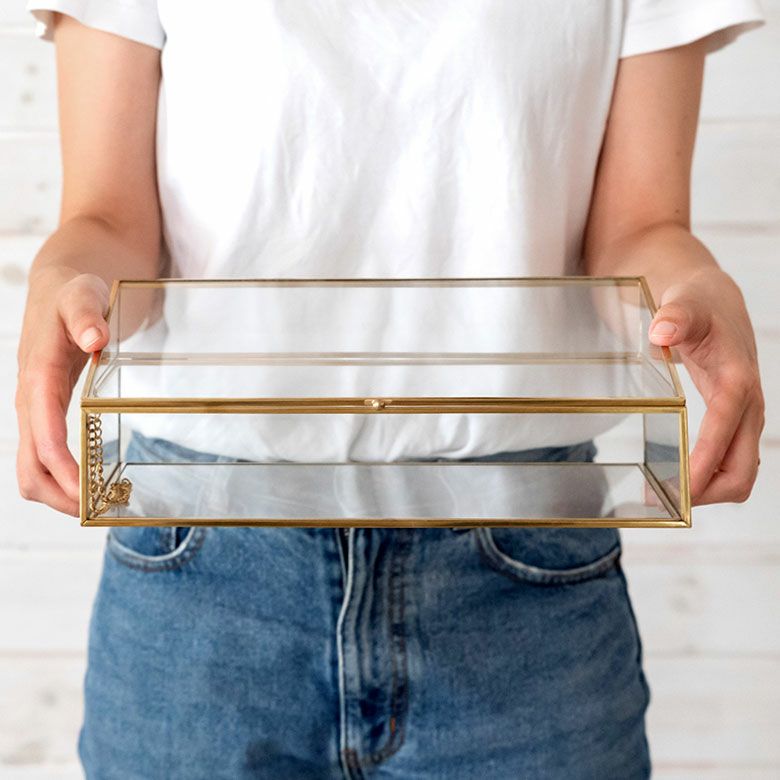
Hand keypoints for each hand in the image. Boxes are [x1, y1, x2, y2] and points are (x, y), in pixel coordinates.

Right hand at [16, 269, 110, 514]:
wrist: (59, 285)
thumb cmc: (73, 291)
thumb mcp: (83, 294)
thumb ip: (86, 314)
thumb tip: (94, 338)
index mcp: (39, 377)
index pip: (45, 437)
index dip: (64, 471)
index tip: (89, 495)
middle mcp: (30, 400)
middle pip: (31, 468)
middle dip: (61, 496)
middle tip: (103, 511)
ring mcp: (34, 409)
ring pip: (32, 469)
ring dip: (59, 493)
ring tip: (100, 506)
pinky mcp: (44, 411)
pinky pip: (43, 456)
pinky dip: (61, 478)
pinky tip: (90, 483)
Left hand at [649, 267, 764, 504]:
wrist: (712, 299)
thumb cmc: (697, 303)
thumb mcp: (684, 303)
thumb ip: (676, 317)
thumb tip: (662, 332)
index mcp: (738, 380)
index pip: (726, 431)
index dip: (705, 462)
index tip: (680, 487)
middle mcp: (748, 406)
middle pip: (742, 470)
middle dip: (707, 493)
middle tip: (664, 502)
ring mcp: (743, 418)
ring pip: (738, 474)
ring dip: (706, 493)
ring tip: (662, 498)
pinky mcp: (732, 422)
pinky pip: (727, 464)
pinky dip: (706, 480)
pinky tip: (674, 481)